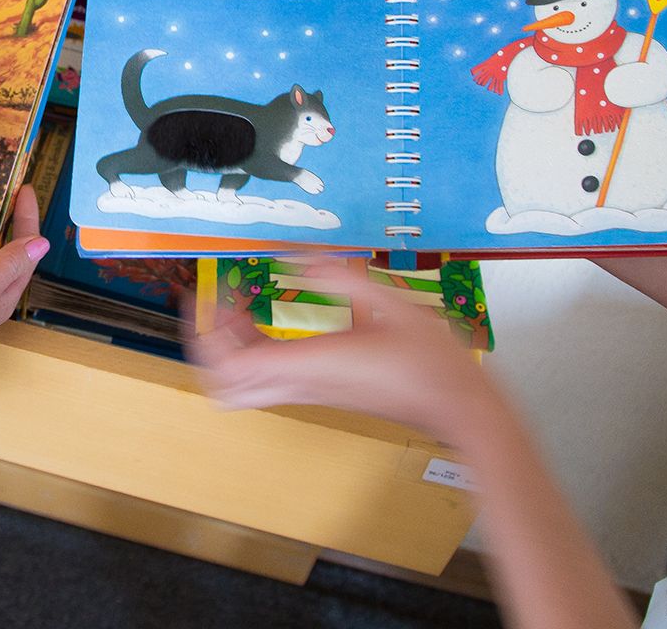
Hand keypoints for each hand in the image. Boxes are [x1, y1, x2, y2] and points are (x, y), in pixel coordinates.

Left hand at [187, 259, 504, 445]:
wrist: (459, 408)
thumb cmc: (433, 365)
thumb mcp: (391, 305)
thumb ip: (340, 277)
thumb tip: (298, 257)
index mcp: (311, 365)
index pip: (230, 366)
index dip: (207, 333)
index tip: (213, 296)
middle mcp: (303, 385)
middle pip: (224, 387)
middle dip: (209, 347)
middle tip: (220, 306)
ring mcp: (310, 393)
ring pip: (244, 389)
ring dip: (231, 352)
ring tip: (244, 311)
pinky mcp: (322, 393)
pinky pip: (269, 382)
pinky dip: (257, 356)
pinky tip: (276, 324)